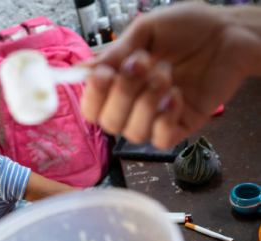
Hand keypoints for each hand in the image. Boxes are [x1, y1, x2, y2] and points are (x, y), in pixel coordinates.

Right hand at [81, 2, 260, 148]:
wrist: (227, 33)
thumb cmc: (186, 29)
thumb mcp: (144, 32)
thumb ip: (114, 53)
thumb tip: (84, 71)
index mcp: (119, 82)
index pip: (92, 108)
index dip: (93, 97)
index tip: (105, 74)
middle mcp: (133, 104)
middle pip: (110, 124)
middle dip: (124, 94)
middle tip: (144, 64)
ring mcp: (156, 117)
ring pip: (133, 134)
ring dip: (147, 103)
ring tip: (165, 76)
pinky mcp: (180, 125)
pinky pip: (160, 140)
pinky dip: (165, 119)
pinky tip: (176, 95)